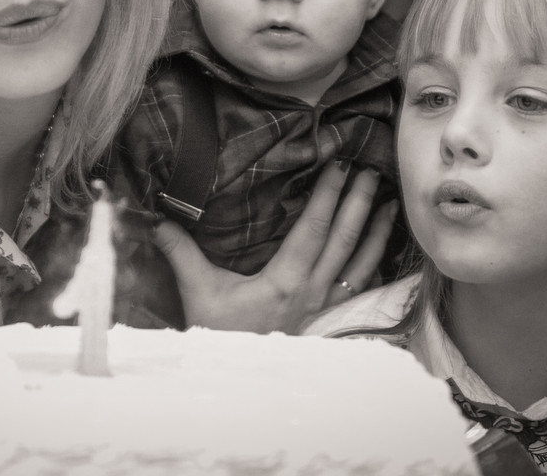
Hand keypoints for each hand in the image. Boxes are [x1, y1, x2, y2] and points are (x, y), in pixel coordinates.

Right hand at [153, 163, 393, 333]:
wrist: (234, 379)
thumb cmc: (216, 334)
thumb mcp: (196, 291)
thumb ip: (180, 251)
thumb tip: (157, 217)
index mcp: (284, 281)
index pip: (313, 229)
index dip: (328, 196)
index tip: (339, 166)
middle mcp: (311, 292)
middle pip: (344, 241)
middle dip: (359, 203)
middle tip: (371, 172)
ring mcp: (323, 307)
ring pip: (360, 264)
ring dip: (376, 232)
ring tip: (389, 204)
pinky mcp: (326, 318)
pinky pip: (359, 290)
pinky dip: (374, 267)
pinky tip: (382, 252)